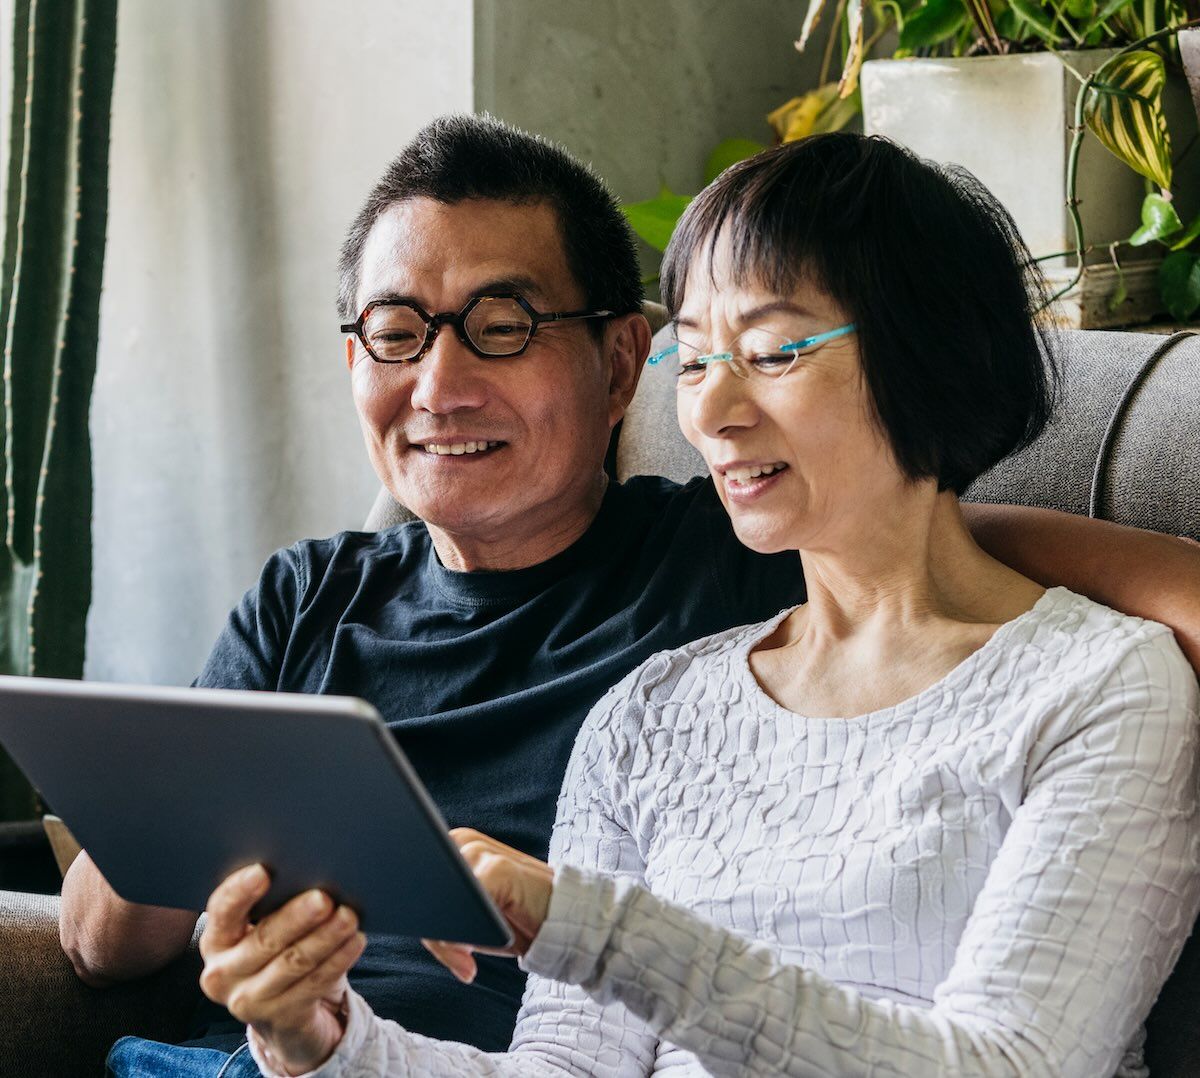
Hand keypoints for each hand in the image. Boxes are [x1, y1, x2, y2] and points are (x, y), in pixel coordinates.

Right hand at [199, 864, 366, 1076]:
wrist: (284, 1015)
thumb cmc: (276, 953)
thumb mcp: (265, 931)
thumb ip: (274, 905)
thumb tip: (309, 870)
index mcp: (216, 941)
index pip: (223, 911)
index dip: (241, 891)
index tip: (263, 871)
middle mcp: (223, 974)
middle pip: (264, 939)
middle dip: (297, 917)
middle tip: (323, 898)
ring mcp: (248, 1001)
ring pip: (293, 962)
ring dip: (325, 937)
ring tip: (349, 917)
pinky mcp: (279, 1018)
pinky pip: (314, 984)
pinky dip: (338, 960)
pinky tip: (355, 942)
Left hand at [421, 828, 553, 983]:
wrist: (566, 919)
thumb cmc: (515, 920)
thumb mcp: (472, 917)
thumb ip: (441, 911)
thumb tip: (402, 920)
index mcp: (454, 845)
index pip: (413, 881)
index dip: (415, 916)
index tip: (432, 944)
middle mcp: (463, 841)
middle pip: (421, 892)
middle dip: (430, 932)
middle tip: (459, 961)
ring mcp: (479, 853)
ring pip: (436, 904)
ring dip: (444, 942)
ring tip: (466, 962)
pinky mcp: (495, 870)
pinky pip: (458, 911)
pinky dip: (457, 941)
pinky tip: (471, 959)